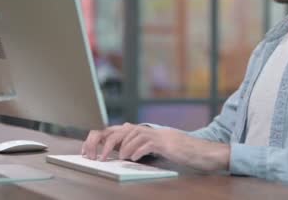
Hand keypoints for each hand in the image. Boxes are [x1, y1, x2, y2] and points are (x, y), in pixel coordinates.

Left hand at [81, 123, 229, 171]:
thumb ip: (137, 145)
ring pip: (131, 136)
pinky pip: (146, 144)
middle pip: (120, 131)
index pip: (115, 130)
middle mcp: (147, 129)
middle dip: (106, 143)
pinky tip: (133, 158)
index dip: (100, 139)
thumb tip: (119, 150)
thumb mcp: (152, 148)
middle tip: (99, 157)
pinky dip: (137, 151)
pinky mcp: (164, 142)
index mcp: (142, 131)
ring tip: (115, 158)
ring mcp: (156, 134)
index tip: (89, 150)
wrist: (198, 151)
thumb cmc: (175, 151)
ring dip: (121, 148)